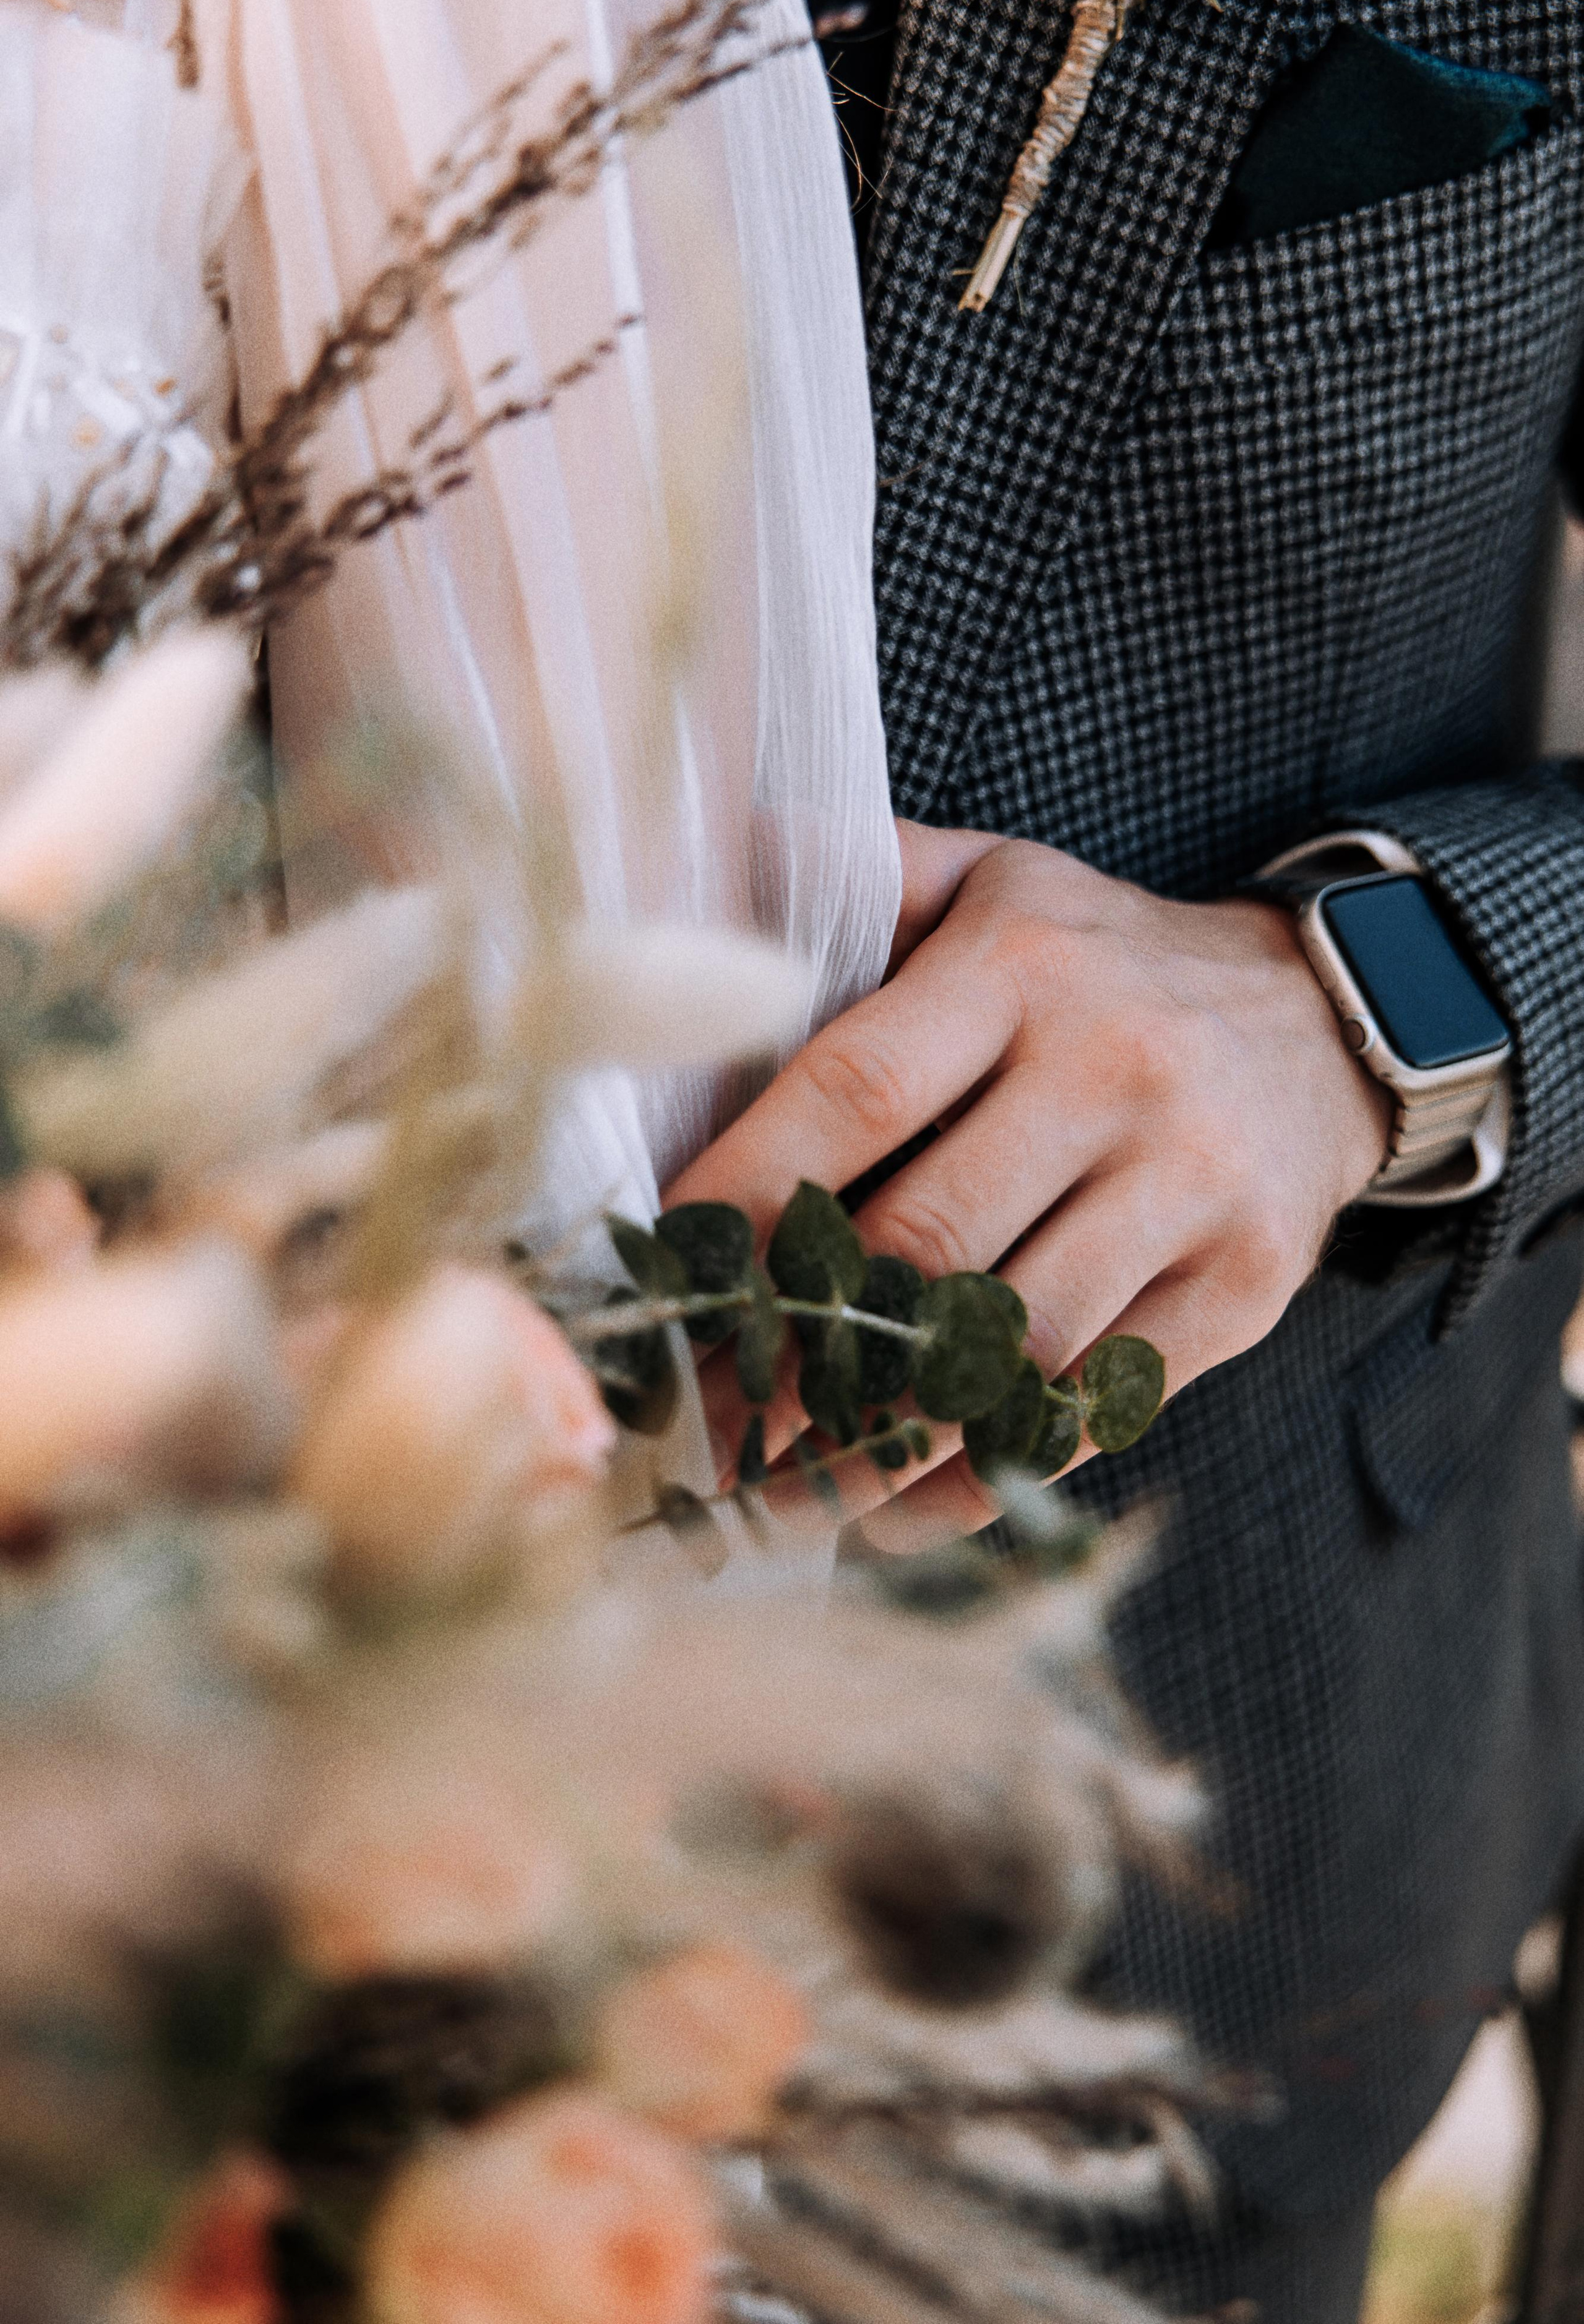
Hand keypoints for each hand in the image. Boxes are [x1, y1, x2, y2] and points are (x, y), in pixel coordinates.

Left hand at [664, 823, 1391, 1549]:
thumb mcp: (992, 881)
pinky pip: (1093, 1407)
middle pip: (924, 1240)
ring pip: (1010, 1346)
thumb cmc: (1104, 964)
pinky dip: (981, 1475)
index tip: (657, 1275)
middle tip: (690, 1412)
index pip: (856, 1090)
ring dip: (875, 1435)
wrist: (1326, 1021)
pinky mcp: (1243, 1286)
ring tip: (767, 1484)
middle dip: (792, 1344)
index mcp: (1020, 969)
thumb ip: (855, 873)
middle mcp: (1113, 1072)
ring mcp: (1189, 1187)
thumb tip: (703, 852)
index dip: (745, 1193)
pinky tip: (890, 1509)